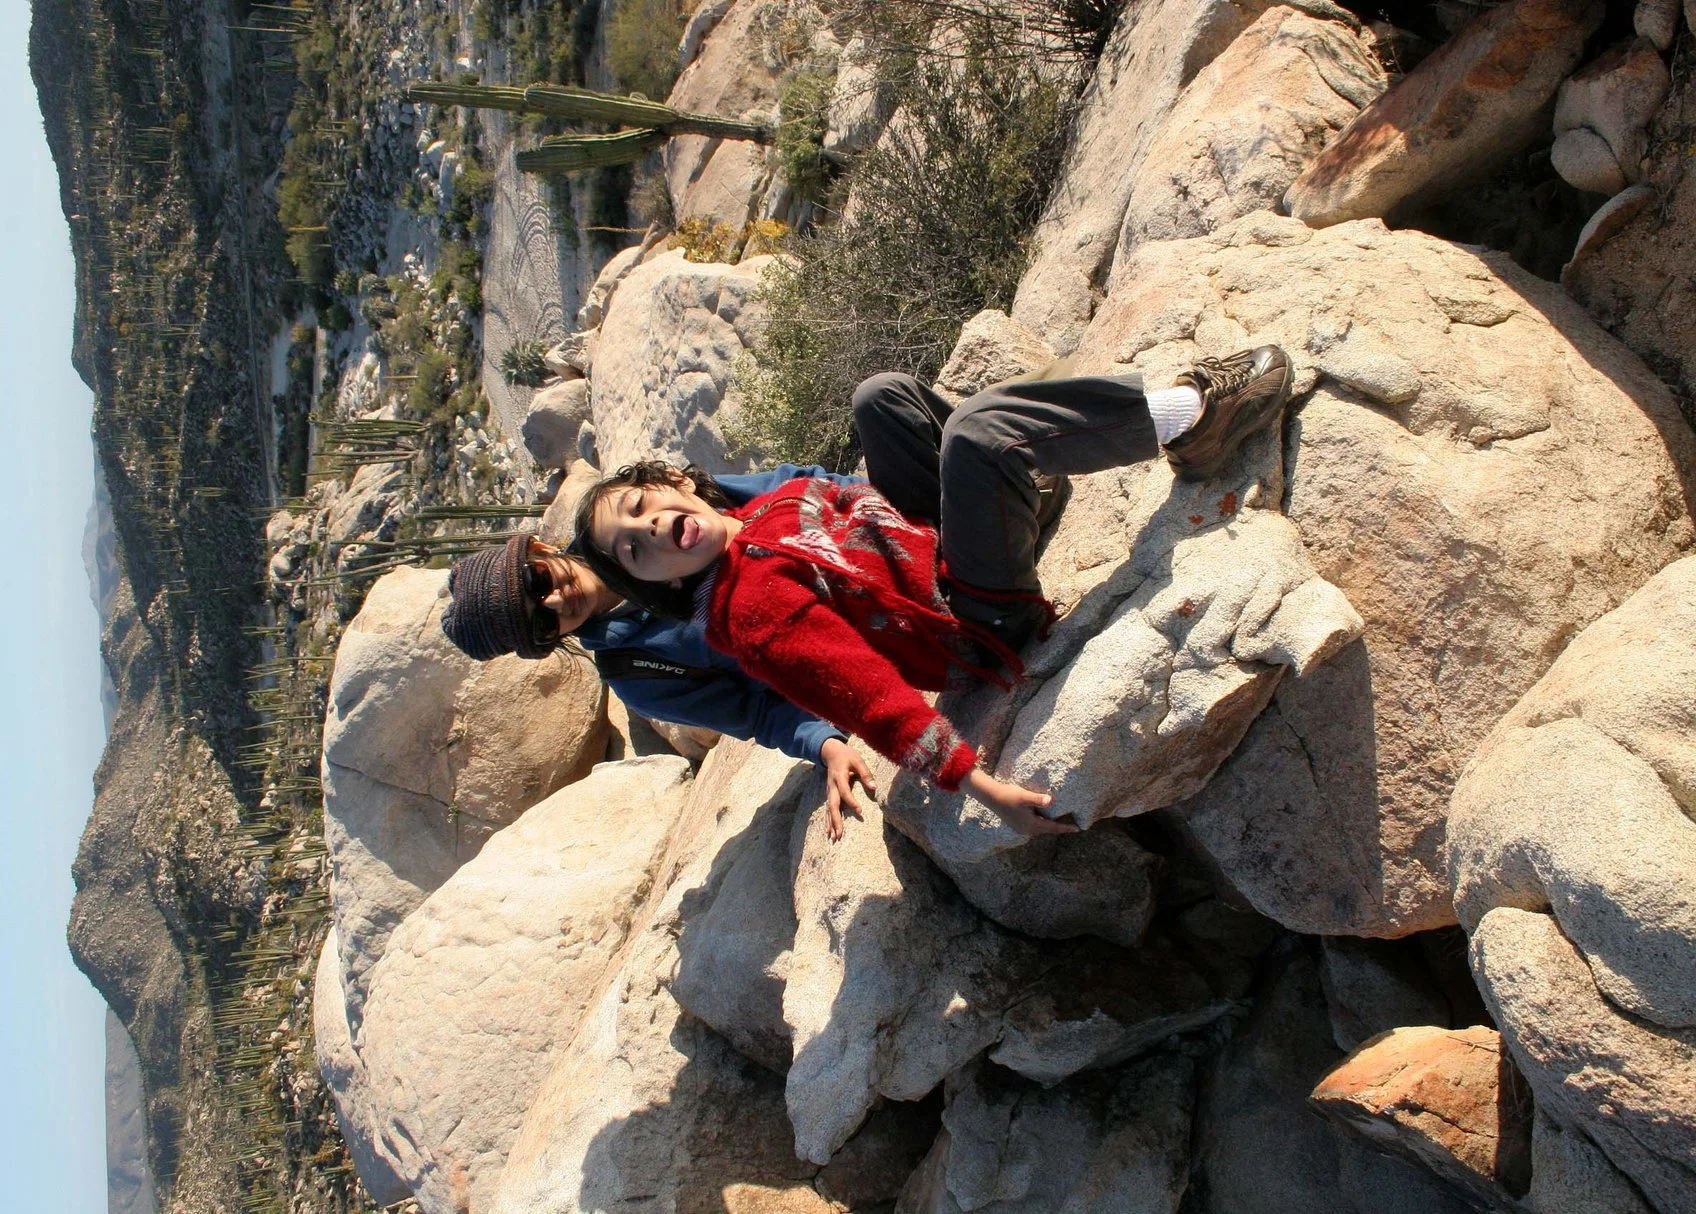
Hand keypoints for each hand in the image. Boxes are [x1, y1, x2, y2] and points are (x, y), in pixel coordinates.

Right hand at [820, 738, 876, 841]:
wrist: (831, 752)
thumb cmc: (847, 756)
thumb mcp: (858, 760)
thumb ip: (865, 773)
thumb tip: (874, 787)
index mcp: (839, 777)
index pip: (844, 791)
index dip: (851, 801)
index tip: (860, 810)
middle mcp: (832, 786)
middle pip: (832, 805)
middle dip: (836, 820)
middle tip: (839, 834)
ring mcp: (829, 791)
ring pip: (828, 810)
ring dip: (831, 824)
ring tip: (833, 838)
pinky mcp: (829, 795)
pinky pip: (827, 810)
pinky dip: (828, 821)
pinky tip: (829, 832)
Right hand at [963, 768, 1077, 835]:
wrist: (991, 797)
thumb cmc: (1009, 795)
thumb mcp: (1025, 796)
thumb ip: (1038, 799)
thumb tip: (1050, 801)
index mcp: (1031, 825)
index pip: (1053, 828)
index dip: (1065, 828)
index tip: (1078, 829)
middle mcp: (1027, 830)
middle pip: (1047, 830)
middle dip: (1059, 827)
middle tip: (1071, 825)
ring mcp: (1021, 829)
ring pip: (1040, 828)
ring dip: (1050, 825)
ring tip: (1060, 821)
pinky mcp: (1017, 825)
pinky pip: (1034, 826)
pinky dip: (1041, 823)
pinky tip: (1044, 817)